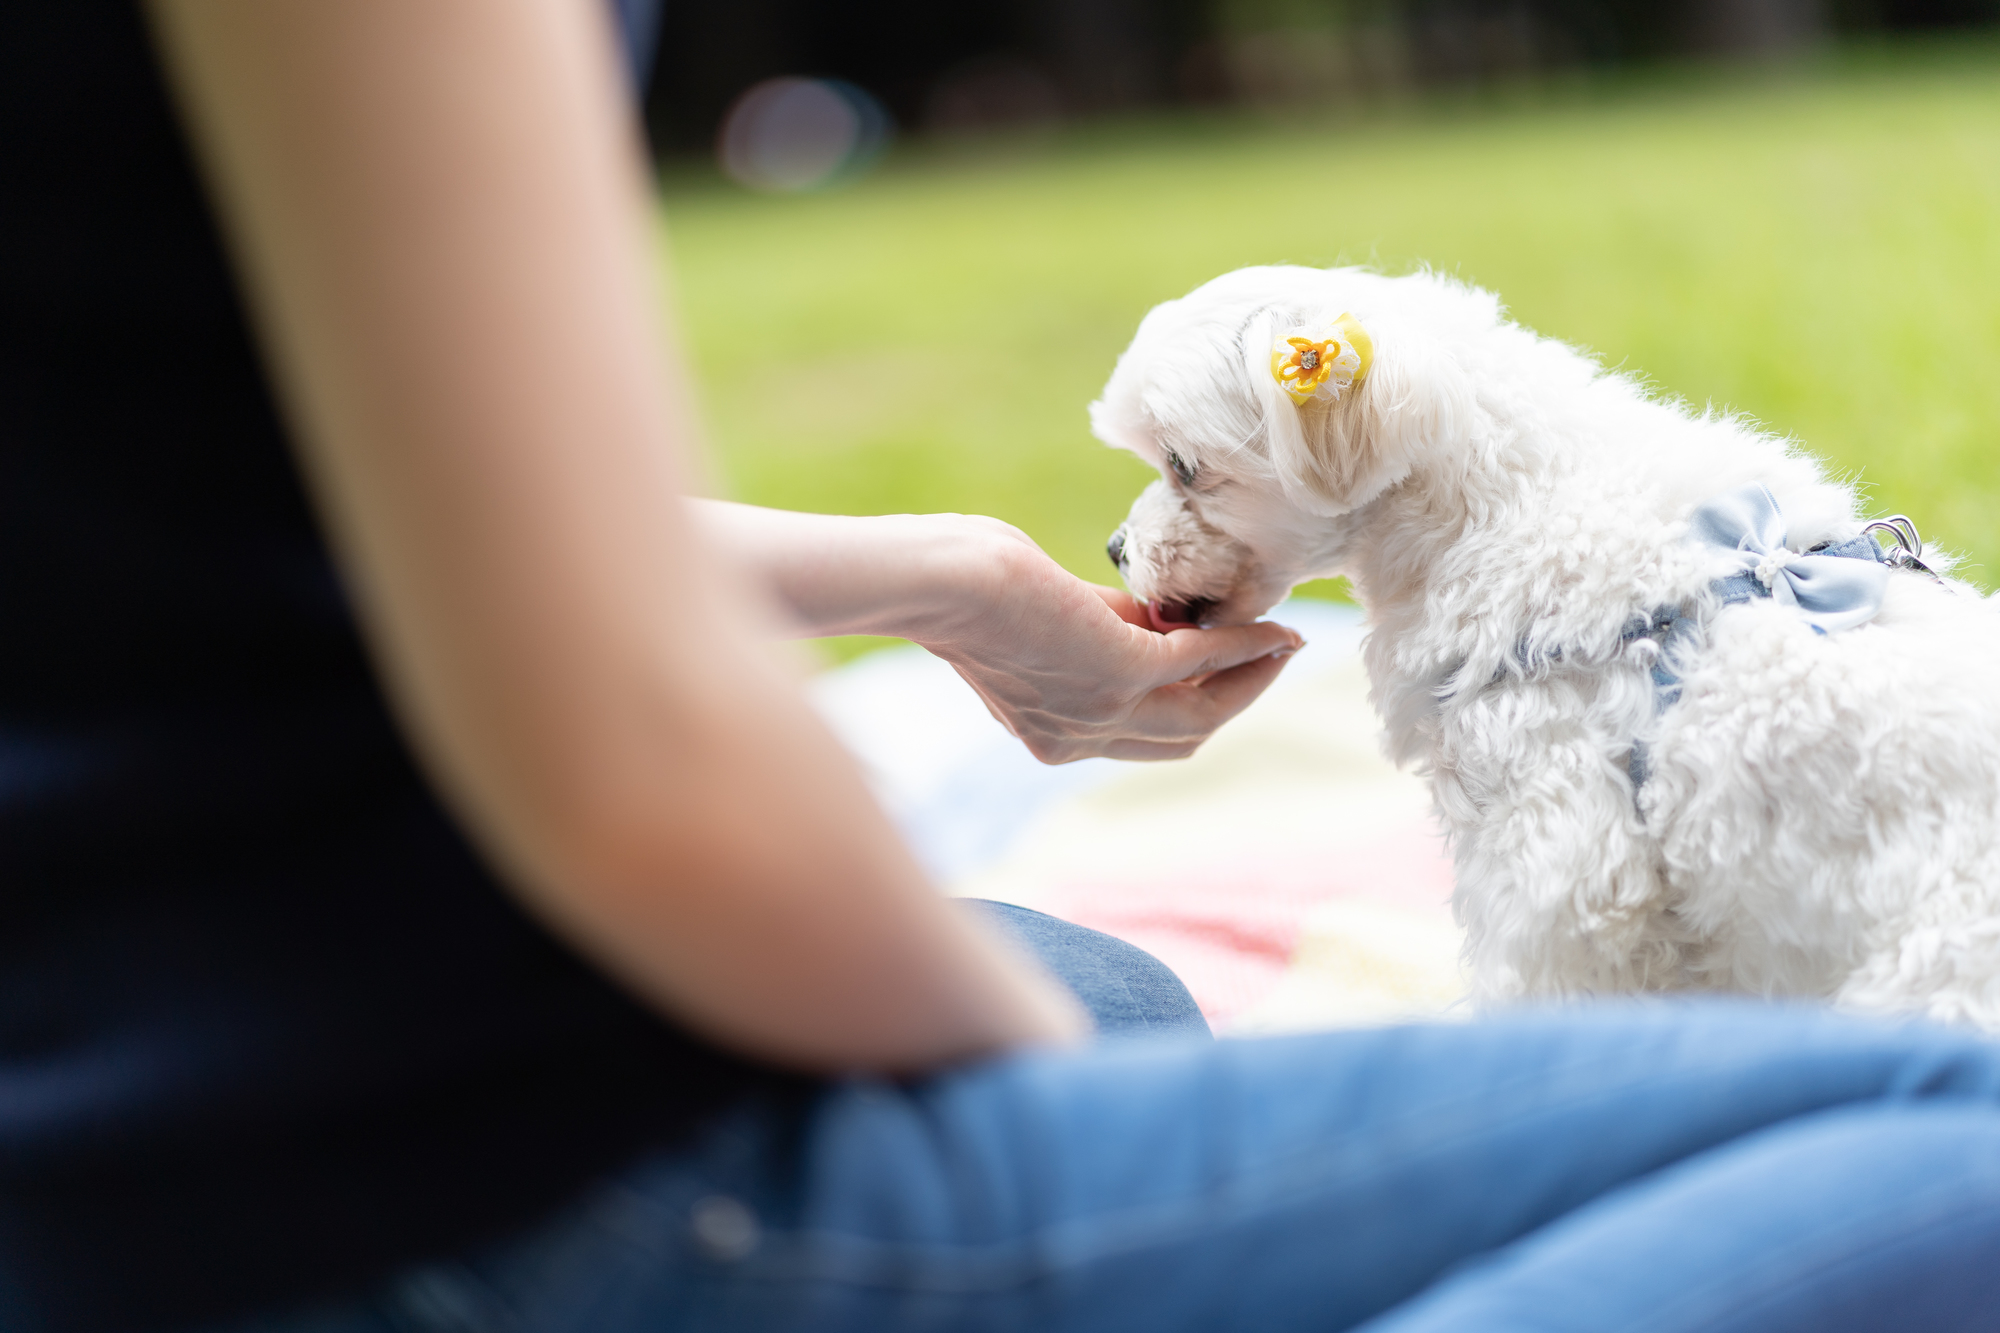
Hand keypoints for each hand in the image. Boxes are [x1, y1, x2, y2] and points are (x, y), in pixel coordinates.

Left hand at [912, 520, 1304, 762]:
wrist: (940, 581)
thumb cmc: (965, 583)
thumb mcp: (1042, 620)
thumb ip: (1098, 626)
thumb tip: (1151, 614)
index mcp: (1049, 733)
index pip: (1135, 737)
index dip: (1186, 705)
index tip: (1224, 666)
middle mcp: (1074, 739)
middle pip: (1181, 739)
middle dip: (1234, 700)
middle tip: (1271, 657)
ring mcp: (1100, 712)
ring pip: (1202, 715)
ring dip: (1251, 679)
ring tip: (1284, 642)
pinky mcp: (1119, 674)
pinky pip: (1199, 665)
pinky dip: (1238, 646)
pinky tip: (1264, 627)